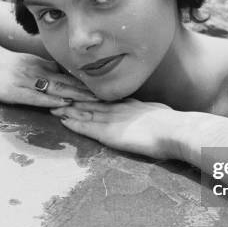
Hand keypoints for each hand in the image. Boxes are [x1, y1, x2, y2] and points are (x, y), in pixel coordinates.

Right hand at [0, 38, 98, 106]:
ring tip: (95, 103)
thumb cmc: (3, 64)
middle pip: (69, 83)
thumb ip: (46, 71)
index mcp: (44, 67)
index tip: (107, 90)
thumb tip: (64, 80)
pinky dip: (52, 100)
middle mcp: (39, 72)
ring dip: (77, 96)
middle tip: (109, 99)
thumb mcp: (28, 64)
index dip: (88, 84)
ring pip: (57, 89)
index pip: (71, 77)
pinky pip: (37, 96)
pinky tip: (65, 104)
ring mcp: (27, 81)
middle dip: (90, 92)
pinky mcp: (15, 91)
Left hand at [50, 98, 182, 159]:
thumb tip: (160, 117)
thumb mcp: (163, 115)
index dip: (92, 96)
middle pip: (92, 102)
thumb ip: (155, 115)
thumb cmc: (175, 126)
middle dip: (75, 99)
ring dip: (68, 109)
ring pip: (85, 113)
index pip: (107, 100)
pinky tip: (62, 121)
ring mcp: (113, 120)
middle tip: (59, 93)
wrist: (175, 130)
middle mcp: (119, 109)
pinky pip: (87, 128)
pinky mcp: (109, 133)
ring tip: (52, 105)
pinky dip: (74, 123)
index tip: (81, 93)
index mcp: (132, 105)